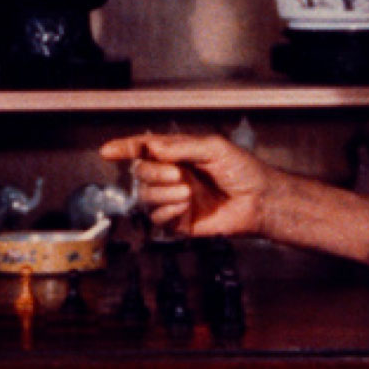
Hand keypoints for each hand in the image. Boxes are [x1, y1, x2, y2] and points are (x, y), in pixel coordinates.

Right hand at [99, 133, 272, 237]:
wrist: (260, 201)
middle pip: (141, 173)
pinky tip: (186, 207)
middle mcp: (173, 176)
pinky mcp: (180, 222)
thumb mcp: (214, 147)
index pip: (145, 149)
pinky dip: (168, 211)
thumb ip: (181, 147)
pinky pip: (158, 218)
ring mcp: (175, 199)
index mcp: (179, 154)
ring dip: (163, 193)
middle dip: (154, 173)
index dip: (125, 148)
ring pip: (147, 196)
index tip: (107, 151)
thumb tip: (152, 147)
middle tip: (177, 175)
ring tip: (187, 193)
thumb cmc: (243, 170)